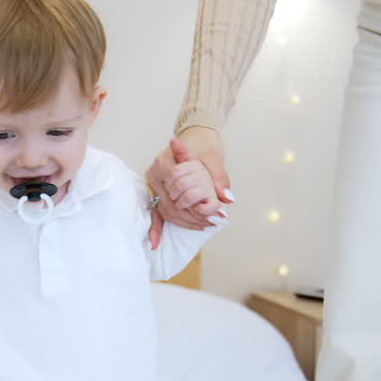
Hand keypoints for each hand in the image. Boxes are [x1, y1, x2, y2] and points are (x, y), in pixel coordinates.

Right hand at [145, 126, 231, 247]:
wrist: (194, 136)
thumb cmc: (202, 144)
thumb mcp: (213, 159)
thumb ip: (219, 179)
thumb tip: (226, 198)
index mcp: (164, 162)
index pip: (179, 189)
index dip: (196, 204)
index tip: (212, 214)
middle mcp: (154, 174)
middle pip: (171, 204)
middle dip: (192, 217)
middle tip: (212, 223)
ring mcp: (153, 183)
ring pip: (166, 210)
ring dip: (185, 222)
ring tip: (205, 226)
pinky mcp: (156, 190)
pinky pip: (154, 212)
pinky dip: (156, 228)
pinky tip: (155, 244)